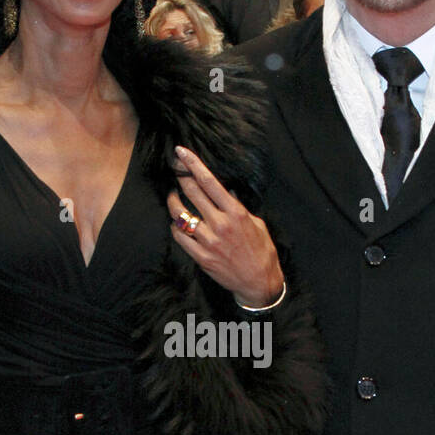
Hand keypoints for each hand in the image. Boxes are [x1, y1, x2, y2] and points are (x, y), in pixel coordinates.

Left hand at [167, 145, 283, 306]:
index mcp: (236, 213)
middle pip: (192, 193)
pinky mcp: (201, 257)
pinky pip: (180, 237)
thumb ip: (239, 208)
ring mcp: (209, 242)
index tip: (181, 152)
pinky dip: (176, 227)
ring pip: (180, 215)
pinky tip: (177, 222)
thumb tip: (226, 192)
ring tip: (173, 197)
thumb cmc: (261, 251)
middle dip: (180, 177)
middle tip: (174, 170)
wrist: (259, 282)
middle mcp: (220, 225)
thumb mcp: (256, 223)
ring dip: (173, 202)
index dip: (193, 164)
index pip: (210, 182)